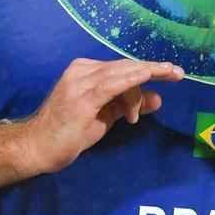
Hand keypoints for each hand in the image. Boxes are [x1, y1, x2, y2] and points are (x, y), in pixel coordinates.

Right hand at [17, 58, 184, 174]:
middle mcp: (82, 70)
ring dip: (139, 91)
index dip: (149, 68)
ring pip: (123, 75)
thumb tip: (157, 99)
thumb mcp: (105, 116)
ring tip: (140, 111)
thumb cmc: (67, 132)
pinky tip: (147, 77)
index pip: (123, 67)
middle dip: (154, 71)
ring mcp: (81, 82)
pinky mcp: (82, 98)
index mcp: (85, 70)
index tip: (172, 71)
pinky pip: (113, 84)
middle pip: (126, 68)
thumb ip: (129, 105)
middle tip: (177, 74)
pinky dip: (132, 80)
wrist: (36, 147)